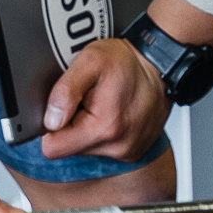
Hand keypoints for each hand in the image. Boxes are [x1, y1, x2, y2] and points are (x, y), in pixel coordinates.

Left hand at [40, 35, 169, 161]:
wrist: (161, 65)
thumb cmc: (126, 61)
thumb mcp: (90, 61)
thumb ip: (65, 90)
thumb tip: (51, 120)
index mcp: (103, 129)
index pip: (53, 148)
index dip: (51, 127)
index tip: (65, 108)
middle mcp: (118, 147)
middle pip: (69, 149)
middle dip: (71, 126)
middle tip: (87, 101)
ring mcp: (128, 152)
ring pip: (85, 149)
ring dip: (86, 128)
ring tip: (101, 104)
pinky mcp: (133, 152)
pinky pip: (103, 148)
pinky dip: (102, 132)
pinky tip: (112, 112)